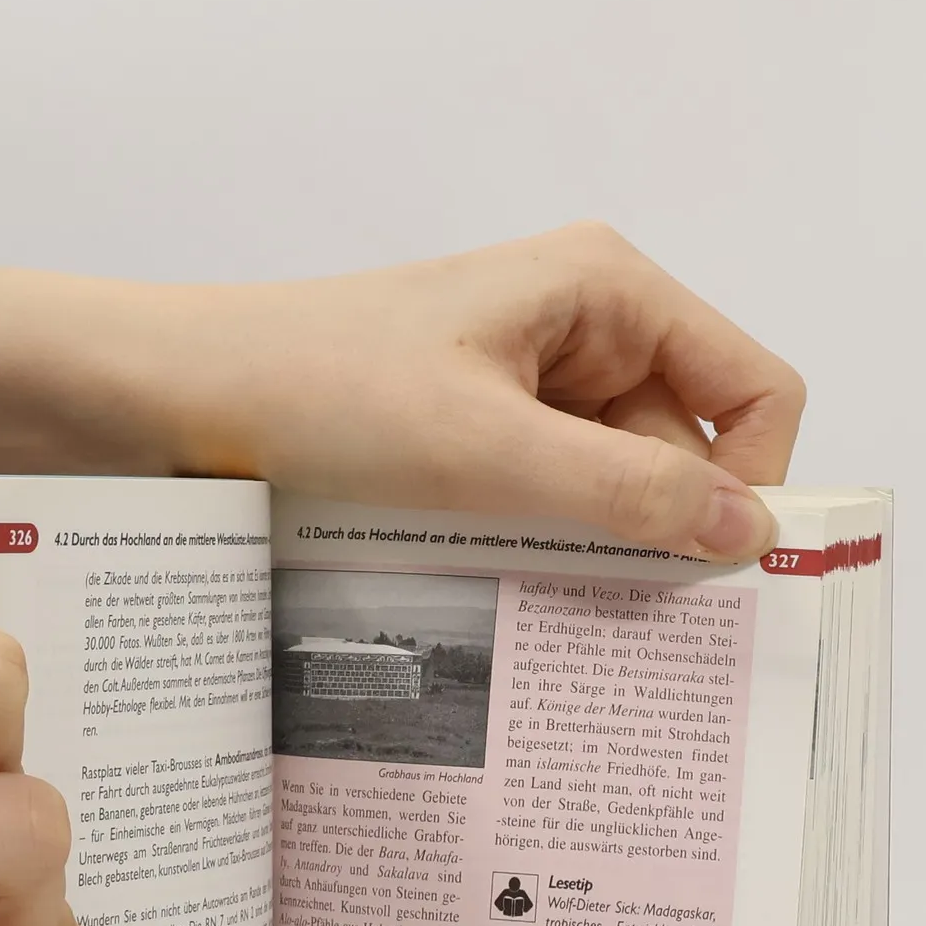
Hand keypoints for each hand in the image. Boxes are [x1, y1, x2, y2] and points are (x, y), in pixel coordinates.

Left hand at [0, 222, 804, 561]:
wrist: (172, 399)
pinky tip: (497, 599)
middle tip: (620, 632)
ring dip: (587, 556)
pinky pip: (540, 507)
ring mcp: (520, 391)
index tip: (714, 581)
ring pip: (606, 492)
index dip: (752, 482)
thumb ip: (626, 494)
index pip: (754, 390)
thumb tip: (752, 535)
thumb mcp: (486, 448)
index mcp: (607, 293)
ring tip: (538, 617)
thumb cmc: (319, 391)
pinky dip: (532, 553)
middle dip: (659, 536)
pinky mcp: (468, 442)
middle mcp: (578, 334)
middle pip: (681, 452)